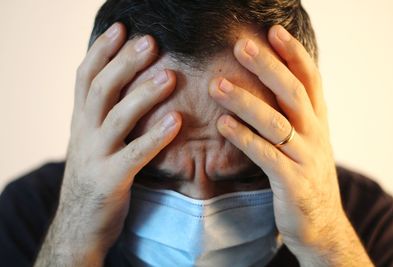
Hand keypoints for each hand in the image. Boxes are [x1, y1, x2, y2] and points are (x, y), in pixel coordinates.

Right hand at [35, 23, 181, 265]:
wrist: (78, 224)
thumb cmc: (94, 178)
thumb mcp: (91, 142)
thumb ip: (103, 117)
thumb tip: (126, 89)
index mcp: (80, 122)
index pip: (85, 77)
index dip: (101, 51)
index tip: (121, 28)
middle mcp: (83, 134)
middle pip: (101, 89)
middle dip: (124, 63)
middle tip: (150, 41)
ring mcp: (94, 157)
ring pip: (115, 117)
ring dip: (143, 94)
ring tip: (169, 75)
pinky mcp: (109, 180)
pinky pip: (134, 155)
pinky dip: (155, 136)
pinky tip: (176, 120)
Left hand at [209, 25, 372, 265]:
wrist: (321, 223)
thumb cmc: (304, 174)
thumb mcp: (306, 139)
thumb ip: (292, 113)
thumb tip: (268, 82)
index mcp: (318, 120)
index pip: (309, 78)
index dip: (292, 53)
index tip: (271, 31)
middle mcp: (315, 134)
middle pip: (292, 92)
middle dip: (267, 67)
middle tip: (240, 46)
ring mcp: (305, 158)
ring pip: (276, 122)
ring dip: (245, 101)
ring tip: (217, 85)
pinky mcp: (292, 182)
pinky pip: (266, 155)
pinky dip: (244, 138)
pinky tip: (223, 124)